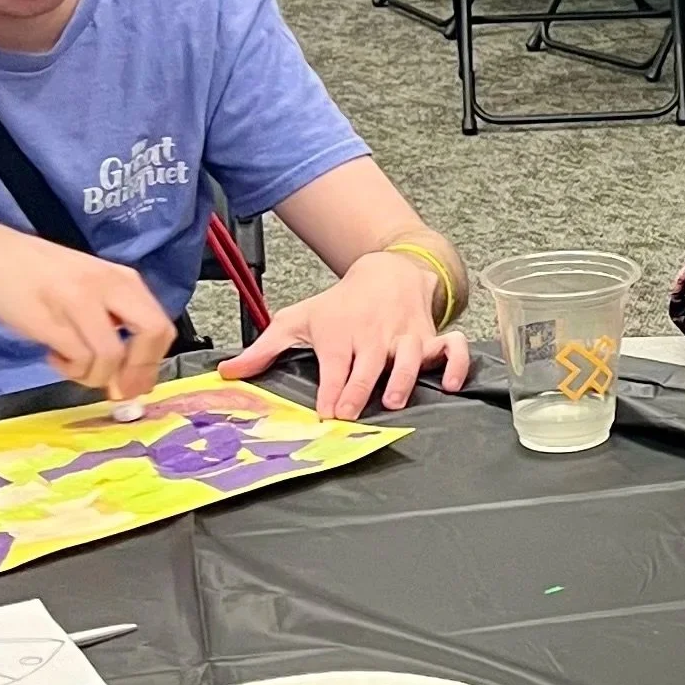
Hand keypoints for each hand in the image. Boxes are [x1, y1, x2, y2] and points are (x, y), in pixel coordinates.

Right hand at [0, 222, 175, 399]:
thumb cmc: (41, 274)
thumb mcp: (90, 286)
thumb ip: (115, 319)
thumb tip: (132, 374)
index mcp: (123, 279)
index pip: (161, 326)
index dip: (153, 362)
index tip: (137, 384)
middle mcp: (109, 286)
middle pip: (151, 334)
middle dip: (137, 372)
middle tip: (116, 389)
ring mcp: (80, 301)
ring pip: (112, 356)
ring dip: (94, 376)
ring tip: (71, 365)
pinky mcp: (51, 319)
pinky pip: (79, 359)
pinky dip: (70, 369)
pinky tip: (54, 356)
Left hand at [218, 249, 469, 418]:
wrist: (385, 271)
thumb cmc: (340, 304)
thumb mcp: (298, 319)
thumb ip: (264, 349)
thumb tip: (228, 372)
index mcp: (340, 334)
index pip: (335, 365)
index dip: (331, 389)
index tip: (325, 412)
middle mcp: (374, 336)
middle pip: (369, 363)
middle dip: (360, 388)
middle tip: (351, 414)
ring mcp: (406, 336)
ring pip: (410, 355)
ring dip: (404, 377)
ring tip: (395, 400)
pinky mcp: (431, 336)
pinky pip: (453, 347)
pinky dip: (457, 363)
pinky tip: (452, 384)